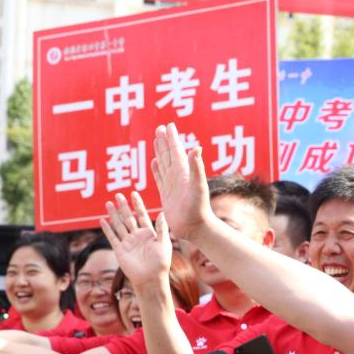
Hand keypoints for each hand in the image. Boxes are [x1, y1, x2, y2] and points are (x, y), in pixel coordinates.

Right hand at [100, 192, 171, 288]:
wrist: (151, 279)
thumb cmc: (161, 263)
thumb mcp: (164, 244)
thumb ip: (162, 228)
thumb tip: (161, 212)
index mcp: (149, 233)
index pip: (142, 215)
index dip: (138, 204)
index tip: (134, 193)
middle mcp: (137, 236)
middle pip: (128, 218)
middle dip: (123, 206)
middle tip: (118, 194)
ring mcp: (128, 243)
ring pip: (119, 225)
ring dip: (113, 215)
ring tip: (108, 203)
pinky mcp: (120, 250)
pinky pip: (112, 237)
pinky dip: (107, 229)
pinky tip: (102, 220)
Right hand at [150, 122, 213, 239]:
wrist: (195, 228)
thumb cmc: (199, 208)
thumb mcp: (198, 186)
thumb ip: (197, 167)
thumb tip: (196, 148)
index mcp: (184, 172)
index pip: (176, 151)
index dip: (172, 138)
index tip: (168, 125)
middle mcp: (178, 177)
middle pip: (169, 155)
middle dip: (164, 141)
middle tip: (160, 128)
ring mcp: (172, 186)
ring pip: (164, 164)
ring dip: (160, 152)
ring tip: (156, 140)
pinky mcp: (167, 195)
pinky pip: (160, 179)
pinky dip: (156, 169)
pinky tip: (154, 163)